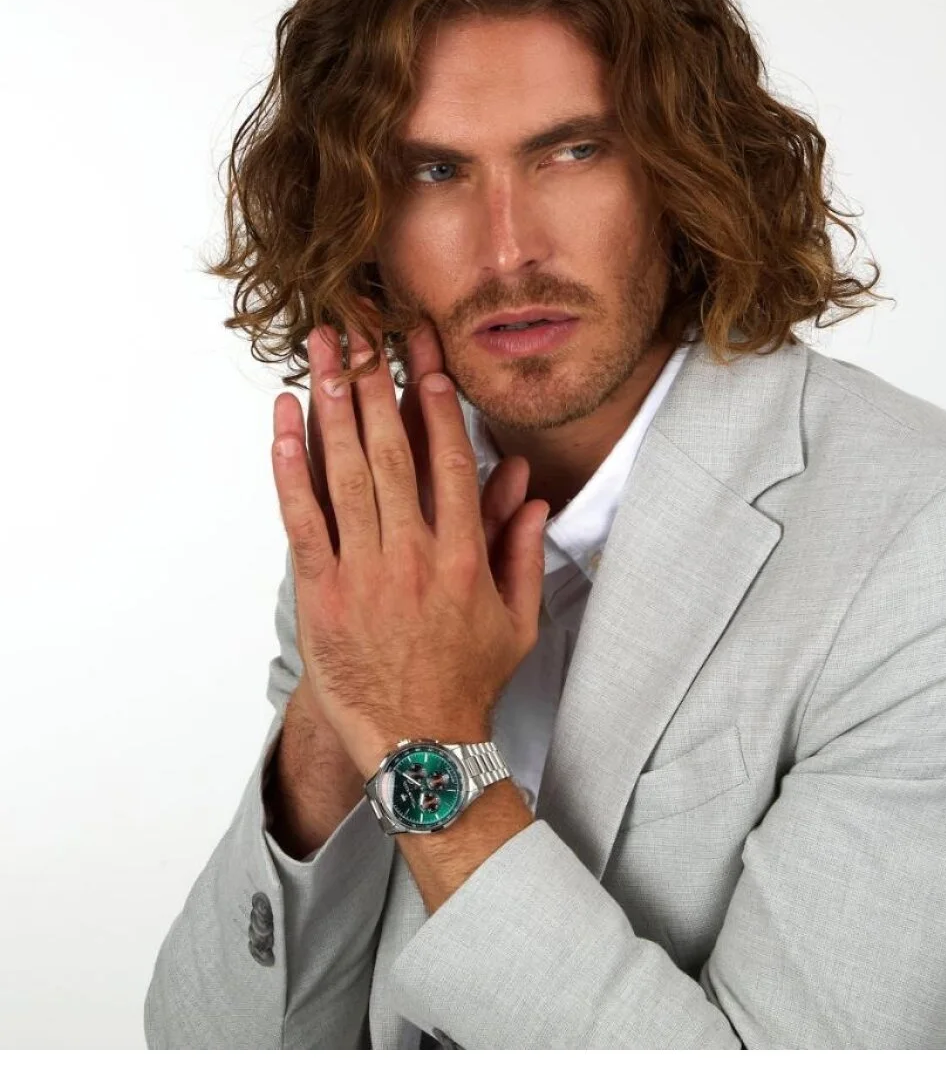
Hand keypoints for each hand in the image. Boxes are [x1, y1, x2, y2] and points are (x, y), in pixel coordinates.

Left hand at [271, 306, 549, 779]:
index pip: (450, 462)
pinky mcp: (323, 593)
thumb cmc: (468, 681)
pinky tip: (284, 423)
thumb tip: (531, 493)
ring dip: (333, 407)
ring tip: (322, 355)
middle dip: (377, 384)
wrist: (419, 744)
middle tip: (363, 333)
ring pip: (346, 474)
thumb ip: (521, 551)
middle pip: (393, 452)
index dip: (436, 404)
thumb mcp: (517, 619)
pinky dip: (291, 468)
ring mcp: (365, 573)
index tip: (425, 358)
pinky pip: (302, 519)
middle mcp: (414, 556)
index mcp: (465, 557)